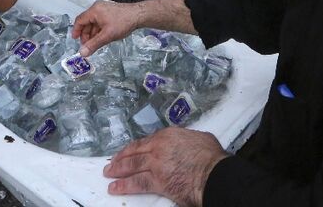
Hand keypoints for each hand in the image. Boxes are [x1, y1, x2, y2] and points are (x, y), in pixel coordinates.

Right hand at [71, 0, 137, 56]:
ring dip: (92, 33)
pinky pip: (100, 21)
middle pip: (86, 22)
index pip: (80, 20)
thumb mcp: (107, 36)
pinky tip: (102, 37)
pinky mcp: (109, 12)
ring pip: (93, 23)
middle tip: (86, 45)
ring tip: (95, 43)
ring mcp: (104, 9)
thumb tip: (83, 52)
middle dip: (85, 34)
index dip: (76, 31)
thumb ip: (94, 44)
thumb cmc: (124, 22)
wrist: (138, 16)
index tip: (75, 39)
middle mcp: (98, 8)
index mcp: (95, 10)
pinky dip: (99, 30)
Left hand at [103, 127, 227, 206]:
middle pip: (135, 152)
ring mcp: (156, 164)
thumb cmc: (212, 158)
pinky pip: (137, 183)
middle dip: (121, 158)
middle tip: (112, 162)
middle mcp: (159, 147)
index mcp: (168, 135)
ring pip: (132, 166)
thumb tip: (188, 143)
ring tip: (109, 174)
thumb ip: (187, 139)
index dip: (135, 147)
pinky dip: (124, 185)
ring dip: (118, 170)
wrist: (213, 173)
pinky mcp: (157, 181)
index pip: (146, 141)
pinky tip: (115, 188)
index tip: (129, 151)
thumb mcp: (200, 139)